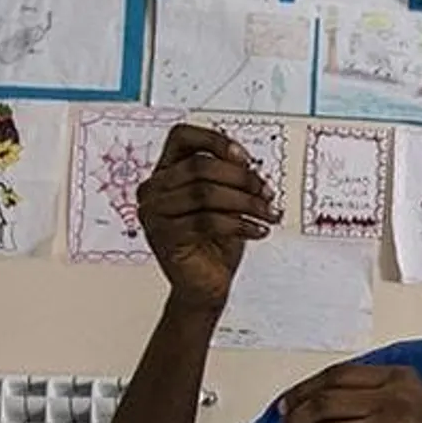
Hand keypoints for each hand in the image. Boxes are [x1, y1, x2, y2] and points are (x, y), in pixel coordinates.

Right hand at [138, 124, 279, 312]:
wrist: (205, 285)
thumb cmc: (215, 242)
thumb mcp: (227, 202)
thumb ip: (230, 179)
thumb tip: (250, 166)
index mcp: (164, 172)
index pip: (181, 137)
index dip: (215, 140)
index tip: (245, 158)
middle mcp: (153, 189)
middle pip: (200, 166)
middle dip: (242, 178)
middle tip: (267, 193)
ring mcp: (154, 214)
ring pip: (205, 193)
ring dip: (246, 203)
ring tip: (268, 214)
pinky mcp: (165, 237)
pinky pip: (208, 222)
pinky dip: (240, 225)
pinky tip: (258, 230)